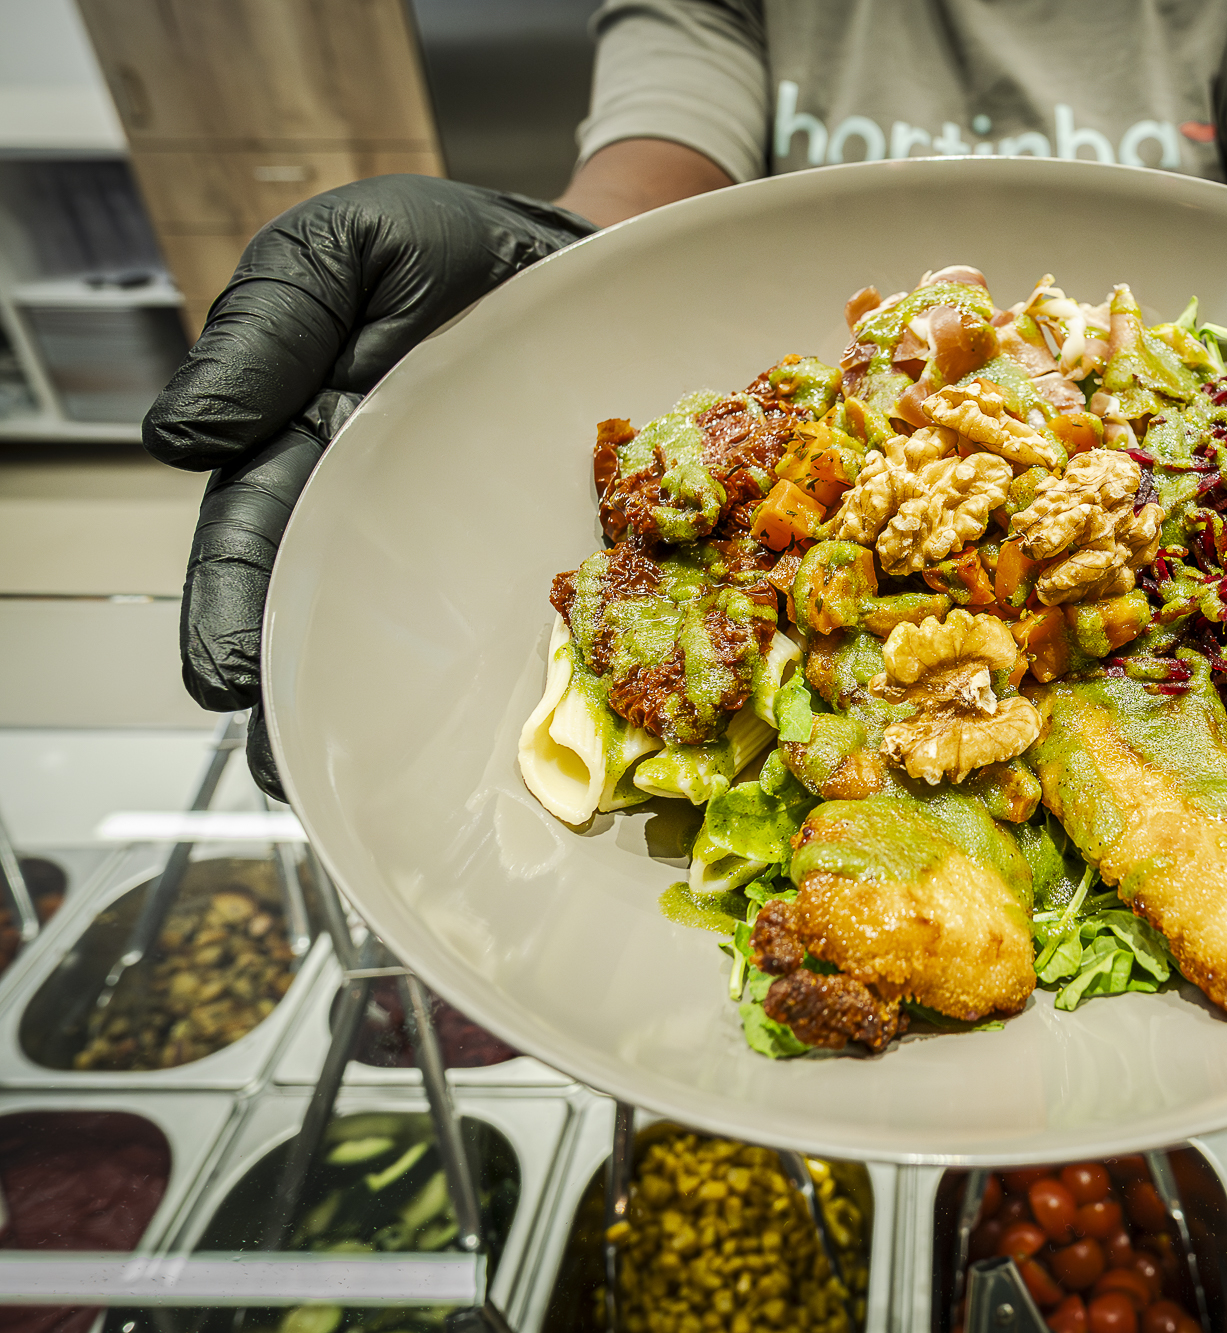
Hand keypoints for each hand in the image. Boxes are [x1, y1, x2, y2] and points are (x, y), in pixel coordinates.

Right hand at [148, 175, 592, 797]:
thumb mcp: (348, 252)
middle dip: (308, 701)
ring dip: (402, 729)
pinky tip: (520, 755)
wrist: (588, 259)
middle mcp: (385, 527)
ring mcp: (471, 559)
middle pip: (330, 627)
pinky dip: (529, 702)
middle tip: (292, 766)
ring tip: (385, 795)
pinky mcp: (557, 570)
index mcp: (312, 457)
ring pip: (427, 658)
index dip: (236, 615)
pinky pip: (543, 641)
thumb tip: (184, 439)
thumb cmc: (454, 256)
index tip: (228, 678)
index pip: (255, 545)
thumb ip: (269, 326)